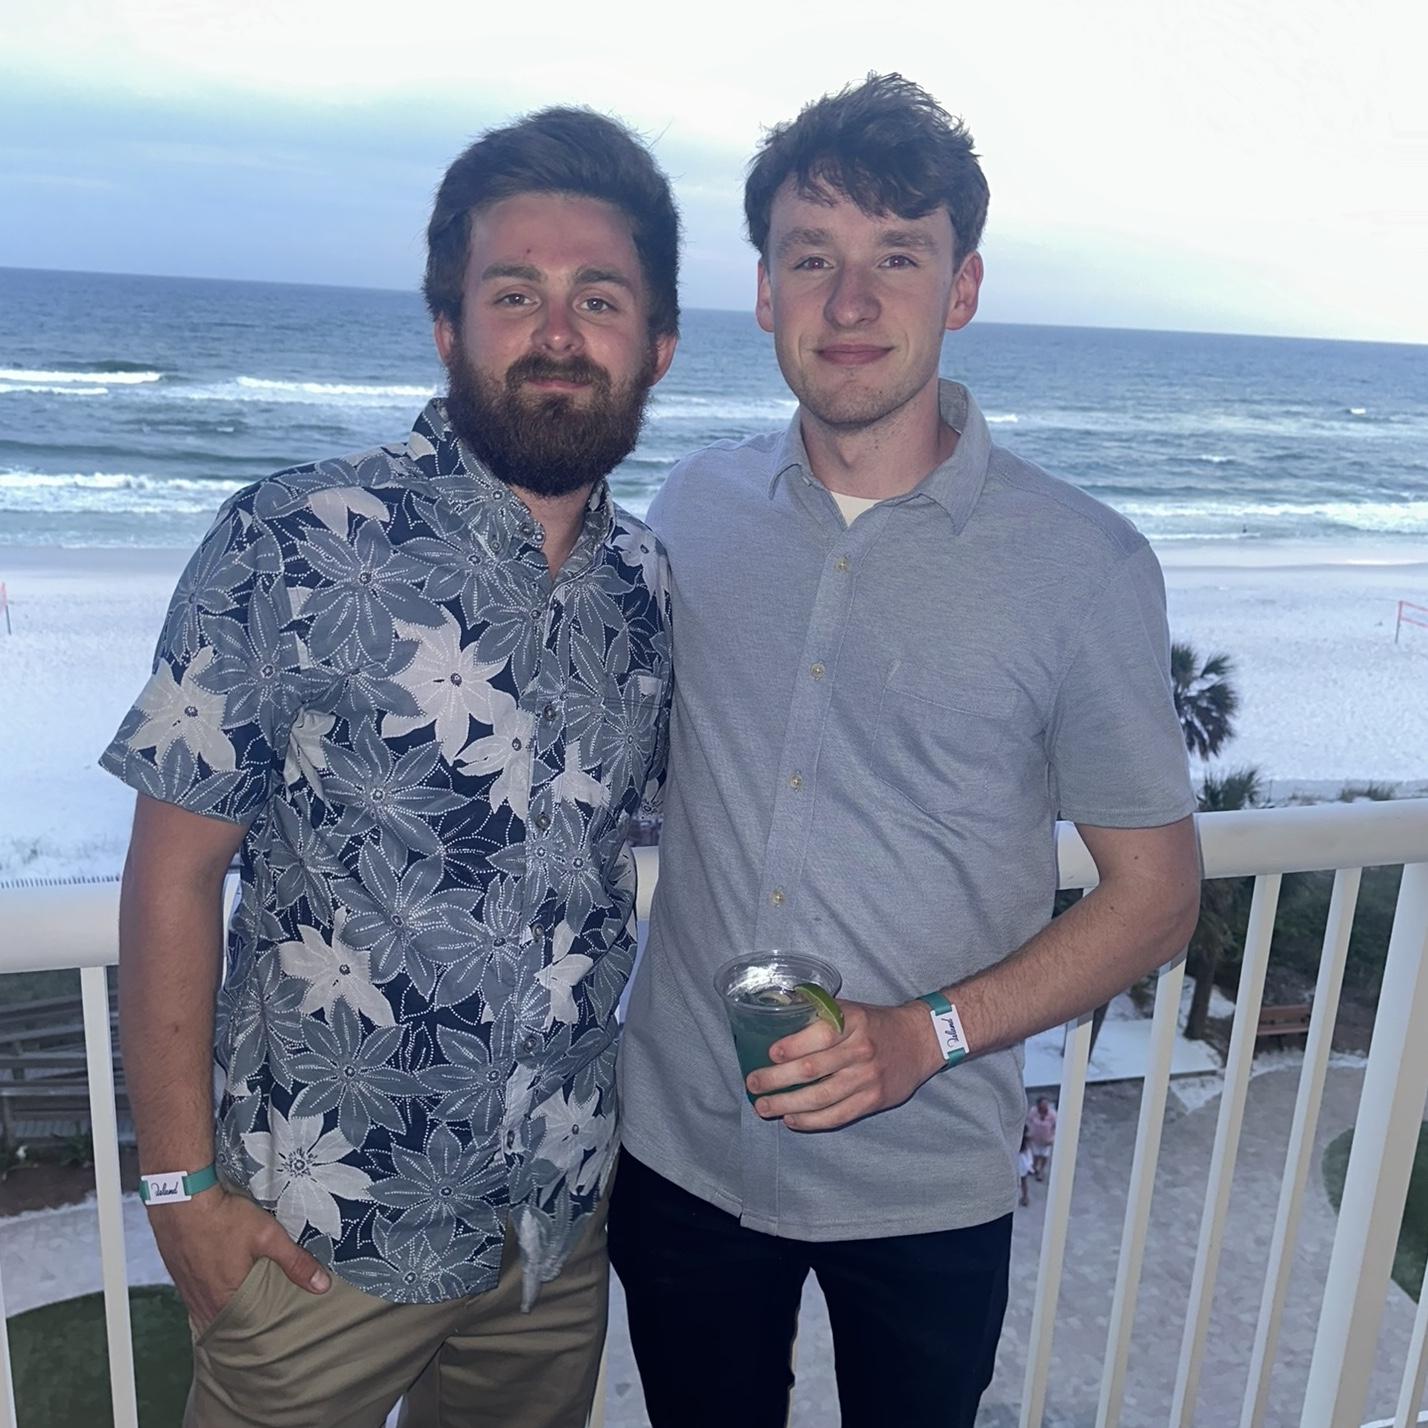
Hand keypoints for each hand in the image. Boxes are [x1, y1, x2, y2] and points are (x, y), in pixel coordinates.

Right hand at [147, 1186, 329, 1330]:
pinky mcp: (176, 1273)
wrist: (181, 1197)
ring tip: (241, 1306)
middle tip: (259, 1320)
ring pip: (206, 1310)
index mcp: (222, 1300)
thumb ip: (295, 1261)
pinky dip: (207, 1295)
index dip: (257, 1331)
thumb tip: (322, 1286)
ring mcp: (185, 1288)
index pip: (242, 1330)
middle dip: (240, 1322)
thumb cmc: (224, 1217)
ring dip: (222, 1309)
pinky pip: (194, 1295)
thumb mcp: (267, 1236)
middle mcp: (200, 1301)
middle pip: (223, 1322)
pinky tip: (217, 1286)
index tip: (272, 1330)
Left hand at [745, 999, 945, 1130]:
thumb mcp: (850, 1009)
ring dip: (787, 1105)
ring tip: (764, 1107)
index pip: (819, 1035)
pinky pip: (837, 1115)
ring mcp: (868, 1078)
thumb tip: (777, 1013)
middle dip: (777, 1080)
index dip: (791, 1046)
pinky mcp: (873, 1100)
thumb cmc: (875, 1024)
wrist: (919, 1041)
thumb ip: (818, 1013)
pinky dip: (811, 1121)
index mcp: (853, 1022)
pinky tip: (792, 1120)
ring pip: (821, 1097)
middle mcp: (860, 1050)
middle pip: (812, 1069)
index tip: (769, 1054)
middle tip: (753, 1085)